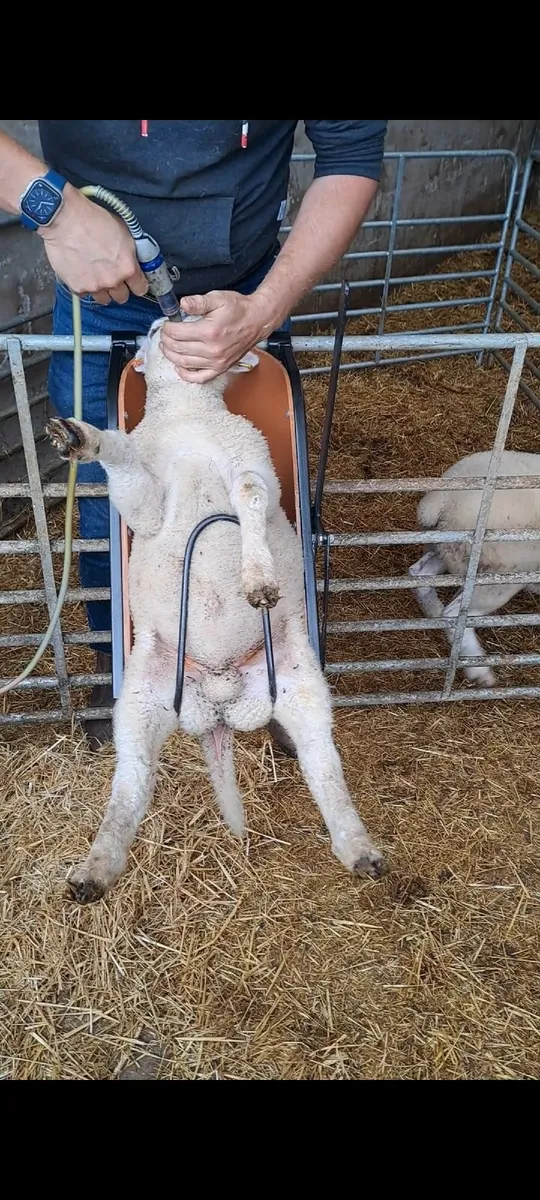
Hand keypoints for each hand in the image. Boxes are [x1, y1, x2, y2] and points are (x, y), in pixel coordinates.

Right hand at [39, 184, 147, 304]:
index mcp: (127, 267)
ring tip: (95, 275)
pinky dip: (84, 286)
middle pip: (122, 297)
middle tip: (112, 275)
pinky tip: (81, 272)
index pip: (140, 288)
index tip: (134, 282)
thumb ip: (130, 253)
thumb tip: (133, 261)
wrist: (64, 219)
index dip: (137, 284)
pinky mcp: (77, 288)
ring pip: (104, 299)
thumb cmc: (92, 220)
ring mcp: (94, 286)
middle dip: (119, 288)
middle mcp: (112, 280)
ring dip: (103, 290)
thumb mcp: (123, 232)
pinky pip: (85, 294)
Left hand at [160, 290, 271, 382]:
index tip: (167, 324)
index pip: (177, 333)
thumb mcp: (218, 298)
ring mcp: (216, 362)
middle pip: (178, 348)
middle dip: (167, 340)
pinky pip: (200, 378)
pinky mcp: (221, 368)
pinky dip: (186, 375)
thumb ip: (198, 302)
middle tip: (165, 334)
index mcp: (209, 331)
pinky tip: (179, 368)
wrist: (257, 320)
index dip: (167, 328)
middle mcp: (212, 350)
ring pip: (184, 363)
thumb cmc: (239, 309)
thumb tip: (182, 304)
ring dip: (171, 356)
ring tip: (167, 347)